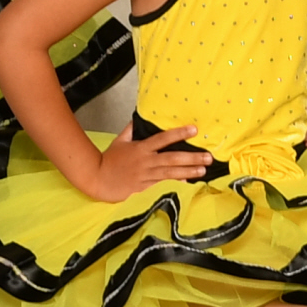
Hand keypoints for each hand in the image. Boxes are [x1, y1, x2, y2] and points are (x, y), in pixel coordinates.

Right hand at [84, 123, 209, 202]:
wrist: (97, 179)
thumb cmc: (109, 160)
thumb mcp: (119, 141)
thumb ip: (131, 130)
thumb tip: (138, 118)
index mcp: (141, 148)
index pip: (162, 139)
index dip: (179, 134)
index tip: (194, 129)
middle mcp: (146, 161)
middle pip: (172, 158)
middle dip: (191, 158)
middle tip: (208, 157)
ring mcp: (146, 176)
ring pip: (170, 173)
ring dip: (188, 171)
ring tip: (203, 170)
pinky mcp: (144, 188)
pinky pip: (162, 185)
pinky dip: (175, 183)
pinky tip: (187, 183)